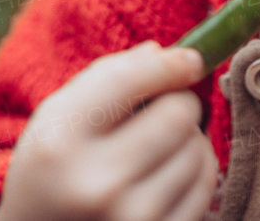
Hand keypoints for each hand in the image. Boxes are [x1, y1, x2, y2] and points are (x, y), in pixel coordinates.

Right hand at [0, 40, 217, 220]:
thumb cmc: (53, 167)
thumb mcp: (59, 117)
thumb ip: (110, 77)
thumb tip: (175, 54)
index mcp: (60, 142)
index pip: (128, 80)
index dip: (170, 63)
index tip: (190, 59)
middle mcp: (97, 184)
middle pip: (178, 114)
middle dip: (180, 101)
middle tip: (166, 108)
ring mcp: (132, 220)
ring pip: (198, 151)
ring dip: (190, 139)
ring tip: (160, 147)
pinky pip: (205, 187)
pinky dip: (197, 172)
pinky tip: (169, 175)